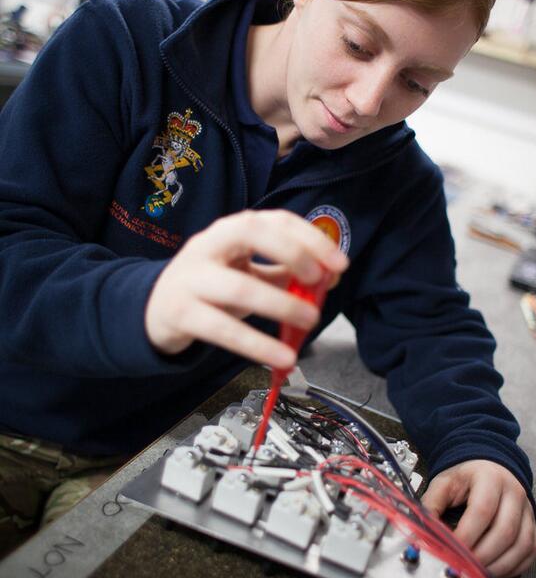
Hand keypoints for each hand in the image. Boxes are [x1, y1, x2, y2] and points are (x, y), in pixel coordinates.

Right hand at [145, 209, 347, 365]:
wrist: (154, 310)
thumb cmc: (210, 287)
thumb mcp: (246, 273)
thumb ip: (284, 273)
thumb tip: (329, 279)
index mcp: (230, 231)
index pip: (274, 220)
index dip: (310, 238)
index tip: (339, 263)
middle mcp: (208, 245)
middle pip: (250, 232)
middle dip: (291, 252)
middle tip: (318, 280)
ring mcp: (191, 278)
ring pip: (239, 287)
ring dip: (281, 305)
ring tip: (310, 320)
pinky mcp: (181, 314)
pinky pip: (222, 330)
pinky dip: (257, 345)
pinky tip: (282, 357)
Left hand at [421, 460, 535, 577]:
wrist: (488, 468)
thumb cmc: (465, 478)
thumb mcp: (444, 483)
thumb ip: (431, 505)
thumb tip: (422, 533)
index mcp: (490, 478)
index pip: (482, 511)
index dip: (467, 535)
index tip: (452, 551)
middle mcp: (514, 493)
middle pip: (505, 531)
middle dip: (483, 555)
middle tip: (464, 567)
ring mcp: (527, 511)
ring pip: (521, 545)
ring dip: (499, 565)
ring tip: (478, 573)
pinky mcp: (533, 526)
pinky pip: (530, 552)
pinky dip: (514, 566)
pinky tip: (495, 570)